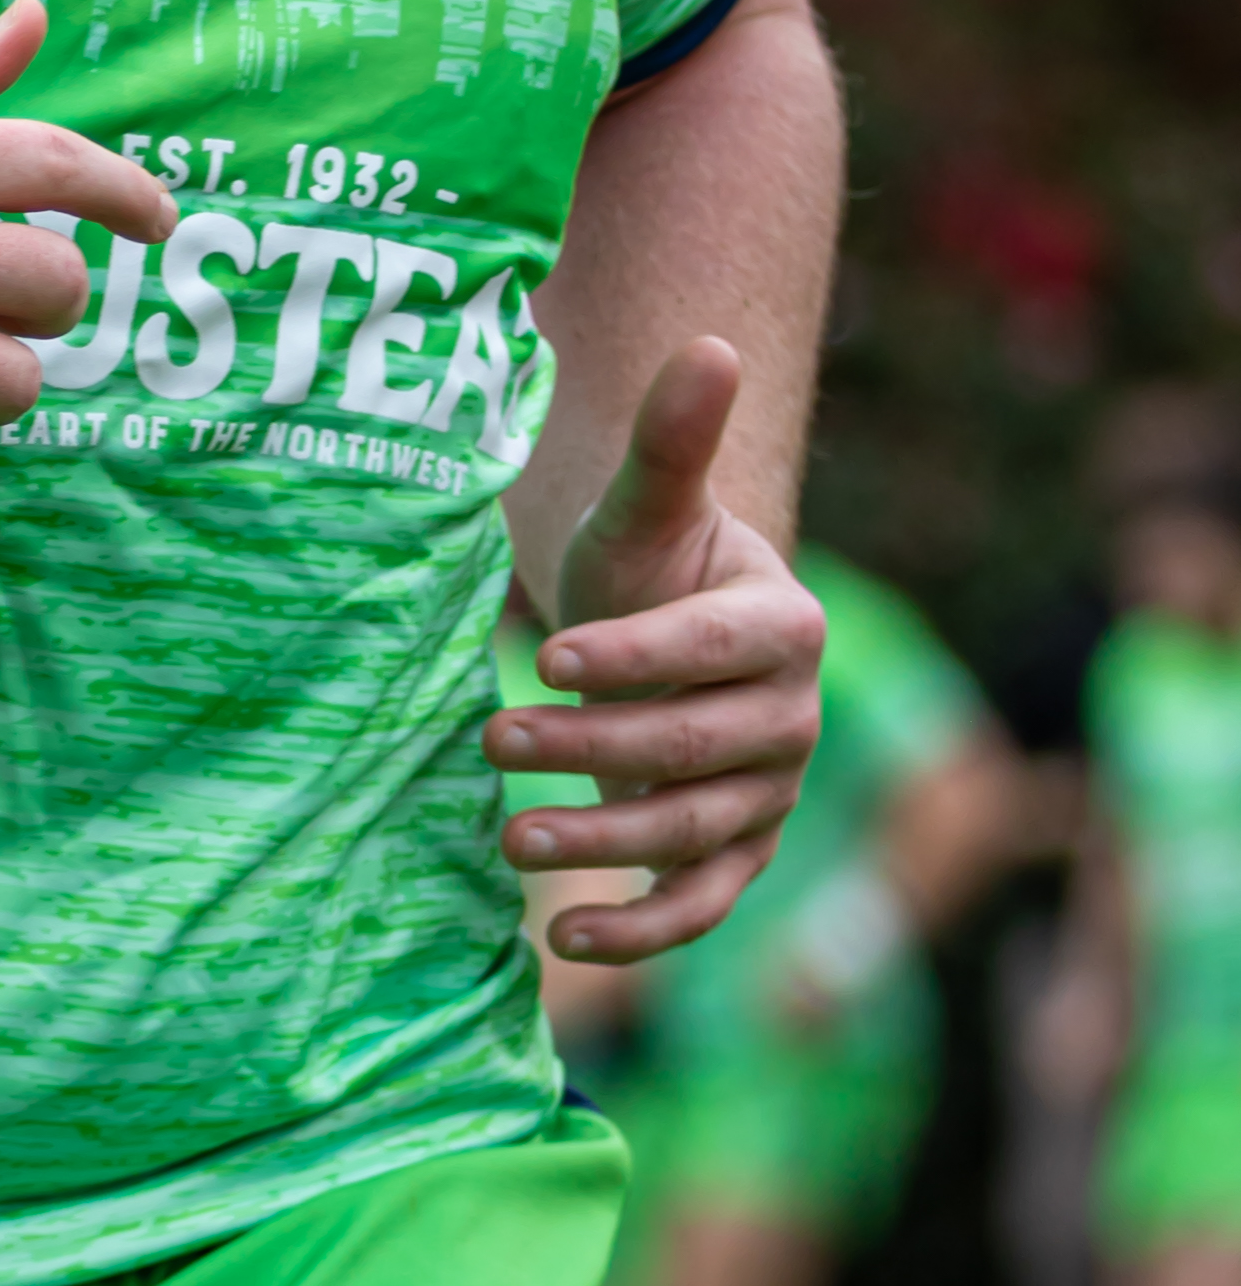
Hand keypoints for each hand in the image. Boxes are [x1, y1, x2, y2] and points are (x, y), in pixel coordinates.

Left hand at [486, 336, 823, 961]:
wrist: (664, 632)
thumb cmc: (650, 563)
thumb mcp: (647, 507)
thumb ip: (675, 440)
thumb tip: (709, 344)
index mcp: (785, 625)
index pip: (709, 648)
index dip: (635, 657)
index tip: (549, 656)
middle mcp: (793, 718)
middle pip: (692, 747)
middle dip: (592, 747)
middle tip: (491, 738)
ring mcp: (768, 797)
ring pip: (689, 831)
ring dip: (600, 842)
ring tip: (507, 835)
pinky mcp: (736, 856)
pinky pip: (700, 906)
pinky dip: (642, 931)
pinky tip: (564, 941)